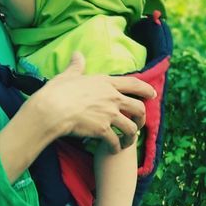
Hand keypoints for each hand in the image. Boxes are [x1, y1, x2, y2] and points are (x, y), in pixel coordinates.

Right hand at [37, 52, 152, 154]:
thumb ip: (77, 66)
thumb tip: (77, 55)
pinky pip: (116, 142)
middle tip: (139, 124)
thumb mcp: (69, 75)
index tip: (153, 94)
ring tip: (126, 143)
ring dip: (131, 137)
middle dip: (142, 118)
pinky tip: (113, 150)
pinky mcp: (103, 130)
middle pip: (139, 108)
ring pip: (131, 128)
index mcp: (106, 83)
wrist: (52, 109)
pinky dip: (116, 148)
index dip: (146, 89)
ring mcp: (109, 115)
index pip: (133, 84)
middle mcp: (112, 98)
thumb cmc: (57, 91)